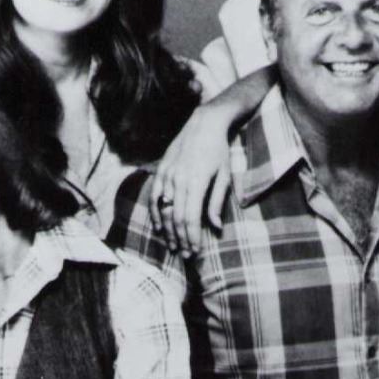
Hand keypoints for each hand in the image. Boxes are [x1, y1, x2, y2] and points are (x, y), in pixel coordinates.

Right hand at [149, 104, 233, 252]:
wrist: (203, 124)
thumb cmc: (218, 151)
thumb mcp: (224, 176)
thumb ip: (217, 202)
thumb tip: (215, 227)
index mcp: (196, 182)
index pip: (191, 218)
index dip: (192, 238)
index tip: (195, 252)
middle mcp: (178, 180)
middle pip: (176, 217)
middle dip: (180, 239)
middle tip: (185, 255)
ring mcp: (167, 175)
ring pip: (164, 210)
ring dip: (168, 231)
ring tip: (173, 246)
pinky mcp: (160, 171)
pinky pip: (154, 197)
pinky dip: (155, 214)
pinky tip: (159, 228)